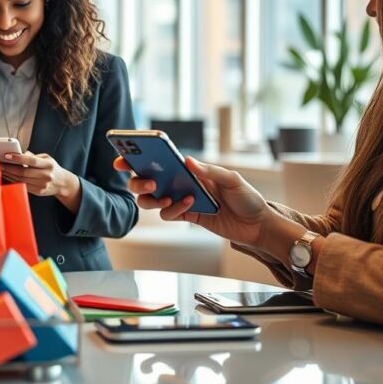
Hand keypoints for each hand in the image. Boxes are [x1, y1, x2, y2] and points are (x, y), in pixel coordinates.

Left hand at [1, 151, 81, 209]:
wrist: (62, 183)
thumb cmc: (52, 168)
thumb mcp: (47, 158)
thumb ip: (34, 156)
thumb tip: (20, 153)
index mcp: (48, 165)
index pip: (31, 160)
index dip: (18, 157)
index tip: (6, 155)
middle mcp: (45, 175)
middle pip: (24, 172)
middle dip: (9, 167)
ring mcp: (42, 185)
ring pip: (21, 180)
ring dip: (9, 175)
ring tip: (0, 169)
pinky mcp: (38, 192)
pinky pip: (22, 186)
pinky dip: (13, 181)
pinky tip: (7, 176)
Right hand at [113, 156, 271, 247]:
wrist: (257, 226)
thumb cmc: (248, 198)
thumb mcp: (233, 179)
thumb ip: (210, 171)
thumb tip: (186, 161)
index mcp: (189, 169)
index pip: (160, 160)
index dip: (139, 157)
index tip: (124, 157)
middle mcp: (181, 182)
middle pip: (147, 179)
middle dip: (138, 180)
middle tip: (147, 181)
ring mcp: (181, 200)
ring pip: (152, 199)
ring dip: (152, 198)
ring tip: (164, 196)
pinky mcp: (187, 216)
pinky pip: (168, 214)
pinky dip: (173, 210)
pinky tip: (189, 205)